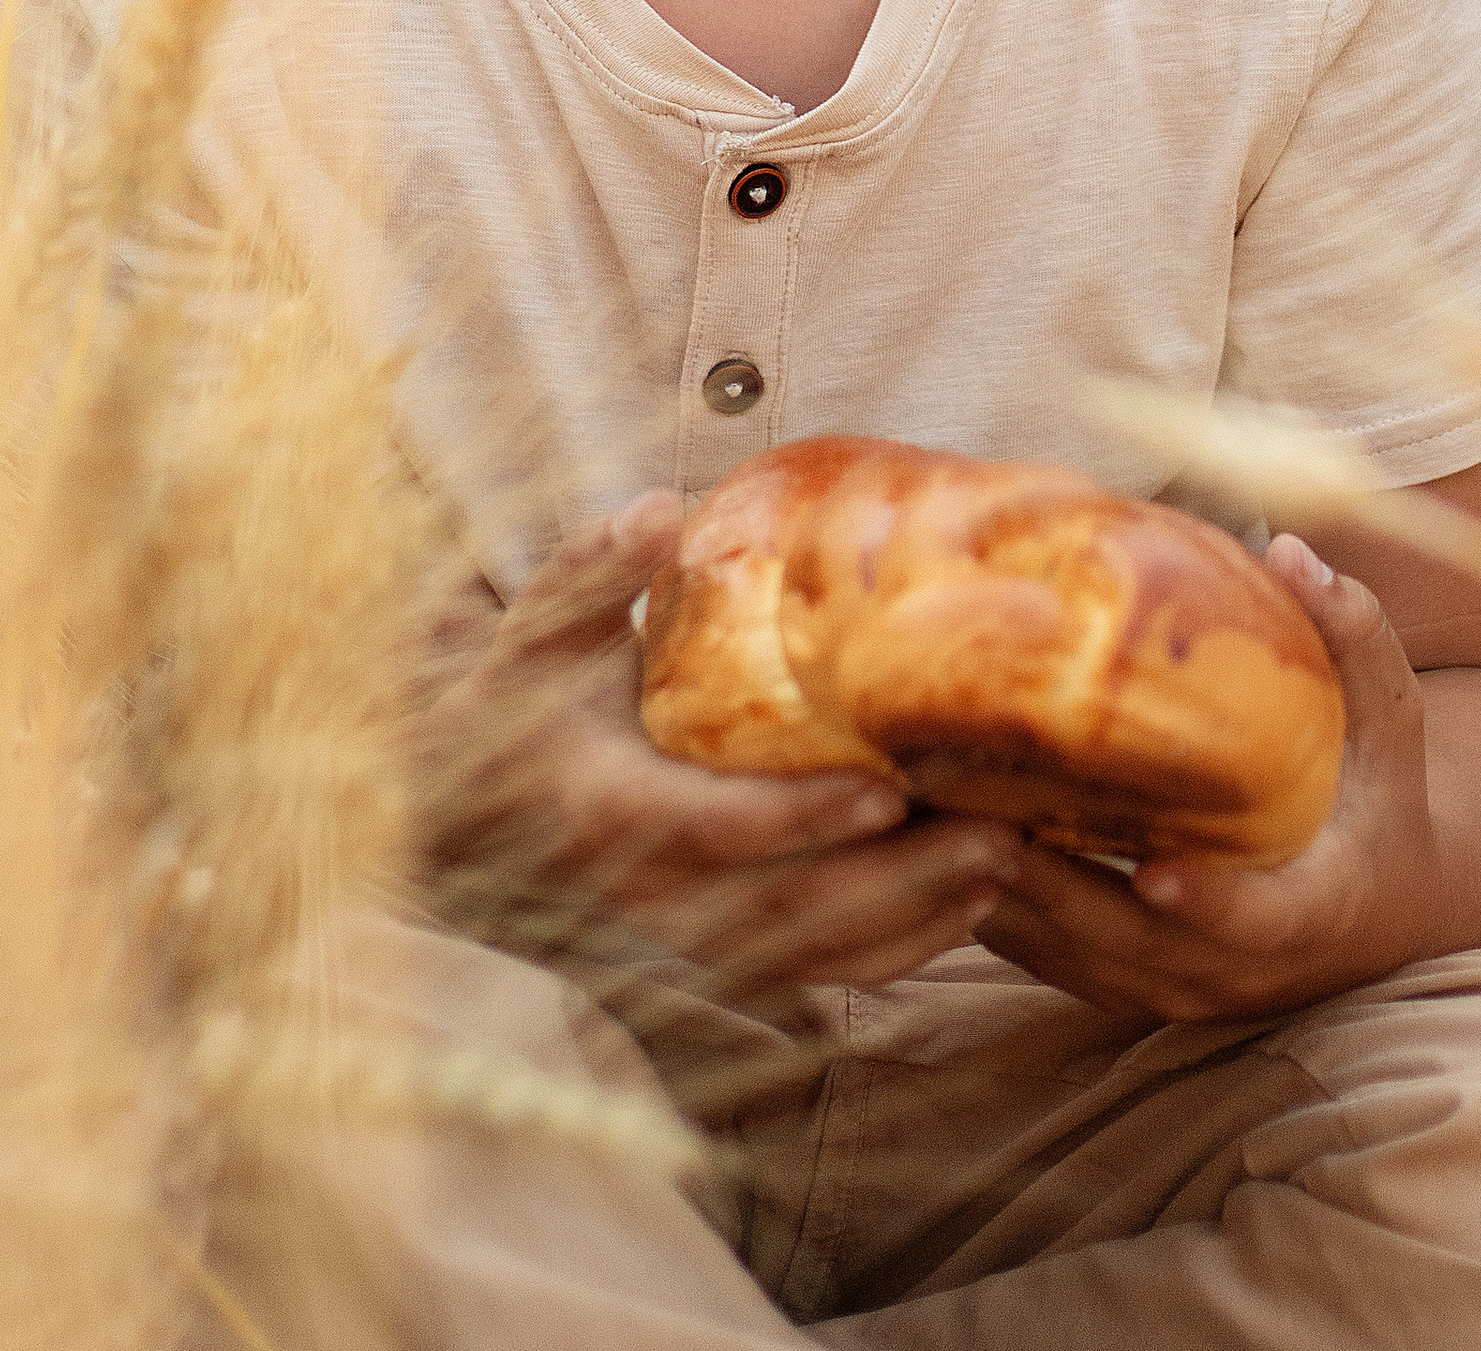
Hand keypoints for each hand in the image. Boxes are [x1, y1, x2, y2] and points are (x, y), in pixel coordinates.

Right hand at [418, 489, 1021, 991]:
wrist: (474, 803)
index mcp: (606, 805)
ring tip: (1006, 866)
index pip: (710, 828)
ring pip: (808, 953)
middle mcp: (646, 891)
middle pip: (782, 912)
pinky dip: (895, 952)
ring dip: (912, 922)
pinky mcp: (712, 948)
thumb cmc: (525, 694)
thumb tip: (658, 511)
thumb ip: (595, 567)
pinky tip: (972, 910)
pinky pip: (811, 969)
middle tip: (996, 836)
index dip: (797, 821)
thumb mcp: (544, 624)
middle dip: (894, 885)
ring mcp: (682, 933)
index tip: (886, 793)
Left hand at [972, 534, 1440, 1022]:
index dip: (1212, 904)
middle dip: (1054, 892)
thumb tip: (1293, 551)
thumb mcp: (1388, 713)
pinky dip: (993, 916)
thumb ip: (1351, 634)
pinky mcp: (1132, 985)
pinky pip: (1050, 962)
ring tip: (926, 828)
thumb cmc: (1378, 788)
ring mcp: (1182, 987)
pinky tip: (928, 848)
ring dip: (1002, 903)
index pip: (1262, 918)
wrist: (1376, 902)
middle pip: (1137, 947)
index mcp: (1318, 905)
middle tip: (973, 821)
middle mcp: (1243, 969)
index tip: (1158, 871)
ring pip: (1077, 961)